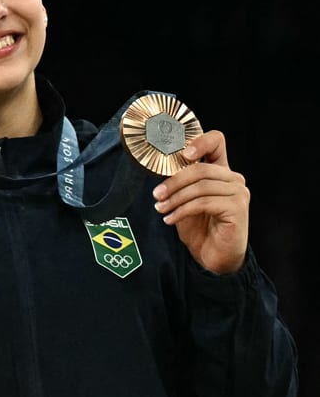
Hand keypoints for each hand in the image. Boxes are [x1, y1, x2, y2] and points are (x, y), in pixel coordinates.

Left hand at [153, 131, 248, 275]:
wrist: (214, 256)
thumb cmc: (200, 227)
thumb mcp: (184, 200)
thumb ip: (180, 182)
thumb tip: (160, 168)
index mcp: (221, 172)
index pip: (217, 142)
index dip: (200, 141)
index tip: (182, 153)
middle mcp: (233, 179)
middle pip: (200, 168)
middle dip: (173, 182)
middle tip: (157, 195)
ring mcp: (238, 193)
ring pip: (200, 186)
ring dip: (175, 199)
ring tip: (161, 209)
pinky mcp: (237, 208)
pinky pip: (204, 203)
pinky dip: (182, 211)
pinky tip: (170, 219)